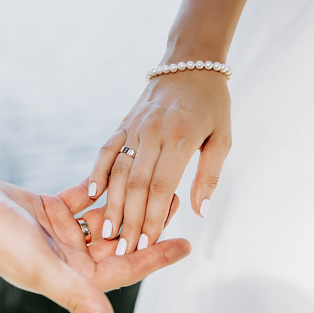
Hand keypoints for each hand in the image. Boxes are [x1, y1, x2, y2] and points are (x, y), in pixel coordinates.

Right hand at [0, 174, 189, 312]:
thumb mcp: (41, 268)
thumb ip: (77, 295)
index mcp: (74, 275)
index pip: (126, 267)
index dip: (157, 257)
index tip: (186, 245)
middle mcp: (72, 256)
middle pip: (121, 239)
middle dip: (148, 222)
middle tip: (175, 203)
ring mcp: (63, 233)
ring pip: (105, 217)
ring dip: (128, 202)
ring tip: (155, 185)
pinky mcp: (52, 210)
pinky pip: (83, 198)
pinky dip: (99, 187)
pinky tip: (118, 172)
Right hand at [88, 69, 230, 254]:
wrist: (190, 63)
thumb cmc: (212, 104)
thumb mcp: (222, 138)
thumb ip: (208, 175)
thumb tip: (200, 211)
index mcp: (180, 139)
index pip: (161, 187)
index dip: (152, 217)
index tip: (146, 245)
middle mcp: (153, 133)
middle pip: (135, 184)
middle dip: (129, 219)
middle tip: (123, 248)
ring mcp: (135, 128)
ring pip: (118, 170)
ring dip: (111, 202)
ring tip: (106, 231)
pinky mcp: (124, 124)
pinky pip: (107, 149)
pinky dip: (97, 171)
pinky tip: (91, 193)